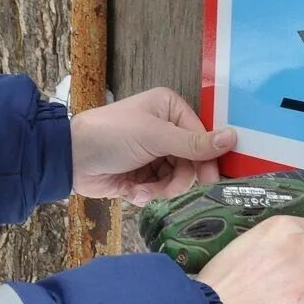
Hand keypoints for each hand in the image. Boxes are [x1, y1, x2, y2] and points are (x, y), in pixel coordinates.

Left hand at [71, 87, 236, 202]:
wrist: (70, 159)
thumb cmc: (111, 135)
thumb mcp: (154, 137)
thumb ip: (193, 143)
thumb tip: (233, 137)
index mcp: (170, 109)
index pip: (202, 137)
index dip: (206, 160)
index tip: (209, 181)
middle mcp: (166, 129)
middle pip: (192, 162)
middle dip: (178, 180)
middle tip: (168, 191)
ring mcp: (154, 153)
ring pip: (177, 179)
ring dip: (161, 190)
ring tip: (142, 191)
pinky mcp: (143, 174)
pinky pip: (160, 189)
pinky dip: (148, 194)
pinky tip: (132, 191)